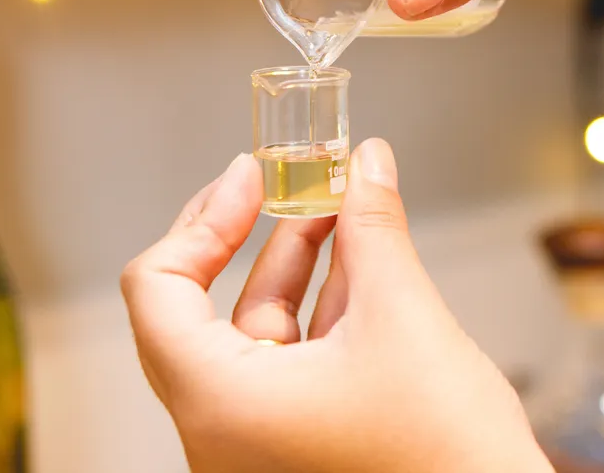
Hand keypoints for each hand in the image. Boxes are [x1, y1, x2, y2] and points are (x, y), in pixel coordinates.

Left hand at [122, 139, 548, 472]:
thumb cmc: (447, 458)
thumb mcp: (404, 316)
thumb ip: (374, 227)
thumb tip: (366, 161)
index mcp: (221, 407)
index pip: (156, 290)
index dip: (202, 220)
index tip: (248, 177)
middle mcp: (223, 436)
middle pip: (202, 309)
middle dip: (251, 236)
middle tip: (280, 181)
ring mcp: (259, 447)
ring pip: (255, 332)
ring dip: (296, 263)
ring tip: (336, 207)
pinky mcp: (297, 447)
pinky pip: (288, 362)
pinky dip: (318, 306)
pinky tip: (355, 259)